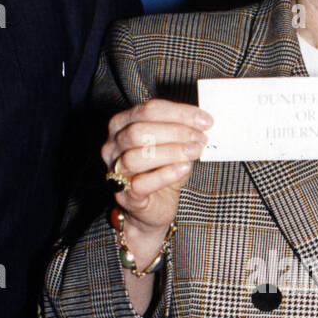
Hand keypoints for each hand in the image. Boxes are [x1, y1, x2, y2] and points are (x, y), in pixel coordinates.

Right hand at [103, 100, 210, 235]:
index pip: (148, 110)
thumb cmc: (162, 171)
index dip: (179, 113)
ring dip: (171, 152)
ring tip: (194, 152)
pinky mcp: (125, 195)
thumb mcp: (173, 145)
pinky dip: (165, 174)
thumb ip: (182, 131)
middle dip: (175, 132)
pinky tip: (183, 168)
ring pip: (136, 156)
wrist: (154, 207)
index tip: (205, 120)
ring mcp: (115, 171)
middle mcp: (113, 146)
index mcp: (122, 125)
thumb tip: (202, 123)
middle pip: (139, 131)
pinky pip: (141, 183)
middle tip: (200, 138)